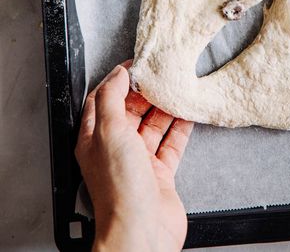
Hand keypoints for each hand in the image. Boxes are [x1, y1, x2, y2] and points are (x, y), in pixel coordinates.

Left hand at [75, 61, 193, 251]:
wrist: (142, 230)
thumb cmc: (120, 188)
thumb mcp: (110, 131)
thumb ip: (112, 98)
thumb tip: (117, 73)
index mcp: (95, 140)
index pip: (103, 101)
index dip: (117, 80)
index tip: (135, 64)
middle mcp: (115, 150)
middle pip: (130, 112)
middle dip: (144, 92)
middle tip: (161, 74)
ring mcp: (138, 162)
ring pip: (152, 126)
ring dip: (164, 108)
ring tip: (176, 89)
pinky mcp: (160, 174)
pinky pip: (171, 144)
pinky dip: (180, 128)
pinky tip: (188, 114)